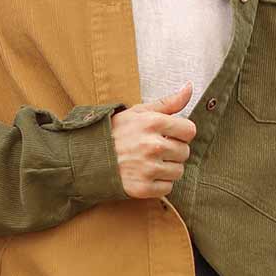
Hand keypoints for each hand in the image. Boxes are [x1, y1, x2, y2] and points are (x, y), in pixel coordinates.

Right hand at [110, 82, 196, 199]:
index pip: (189, 131)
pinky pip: (167, 188)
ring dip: (168, 168)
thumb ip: (167, 102)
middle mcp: (153, 146)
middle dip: (173, 151)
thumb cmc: (114, 132)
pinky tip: (145, 175)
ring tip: (150, 162)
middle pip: (185, 152)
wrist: (86, 157)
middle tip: (155, 150)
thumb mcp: (138, 112)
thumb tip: (189, 87)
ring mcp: (148, 168)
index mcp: (153, 123)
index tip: (169, 135)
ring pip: (178, 171)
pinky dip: (159, 184)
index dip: (181, 133)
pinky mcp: (142, 188)